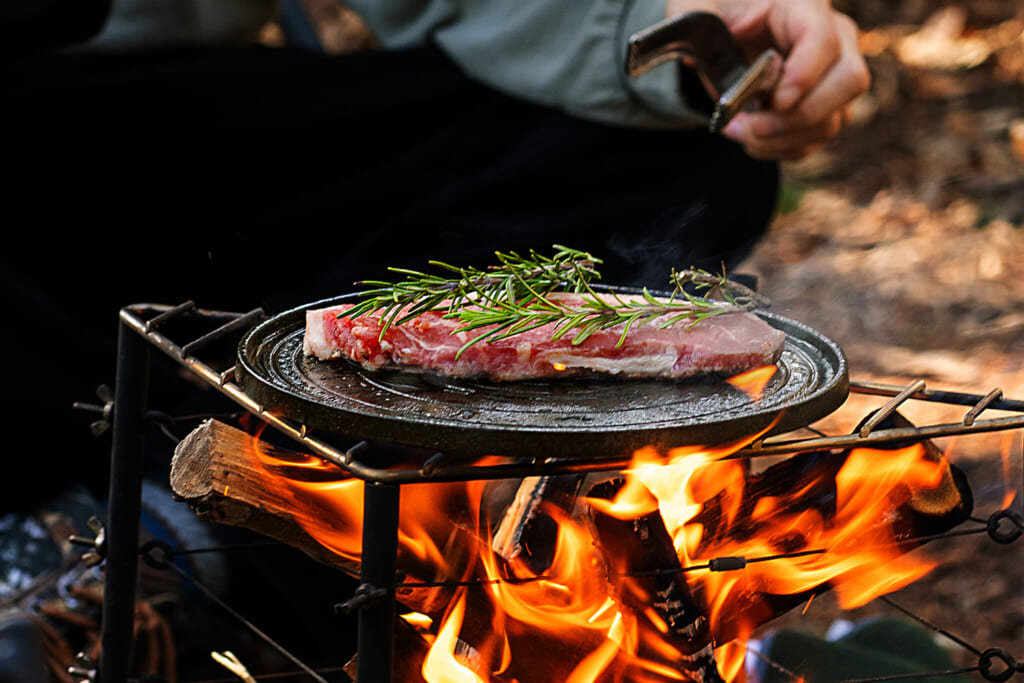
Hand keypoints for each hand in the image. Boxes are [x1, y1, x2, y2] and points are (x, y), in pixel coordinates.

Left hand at [666, 0, 870, 159]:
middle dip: (799, 116)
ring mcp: (834, 76)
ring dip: (782, 139)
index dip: (805, 74)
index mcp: (802, 6)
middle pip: (849, 81)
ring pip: (833, 119)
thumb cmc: (716, 15)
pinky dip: (780, 149)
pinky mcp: (825, 108)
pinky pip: (814, 141)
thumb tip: (722, 42)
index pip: (824, 38)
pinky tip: (750, 137)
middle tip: (754, 126)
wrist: (724, 34)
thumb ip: (700, 18)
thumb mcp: (696, 7)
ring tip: (741, 131)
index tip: (776, 100)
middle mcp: (833, 38)